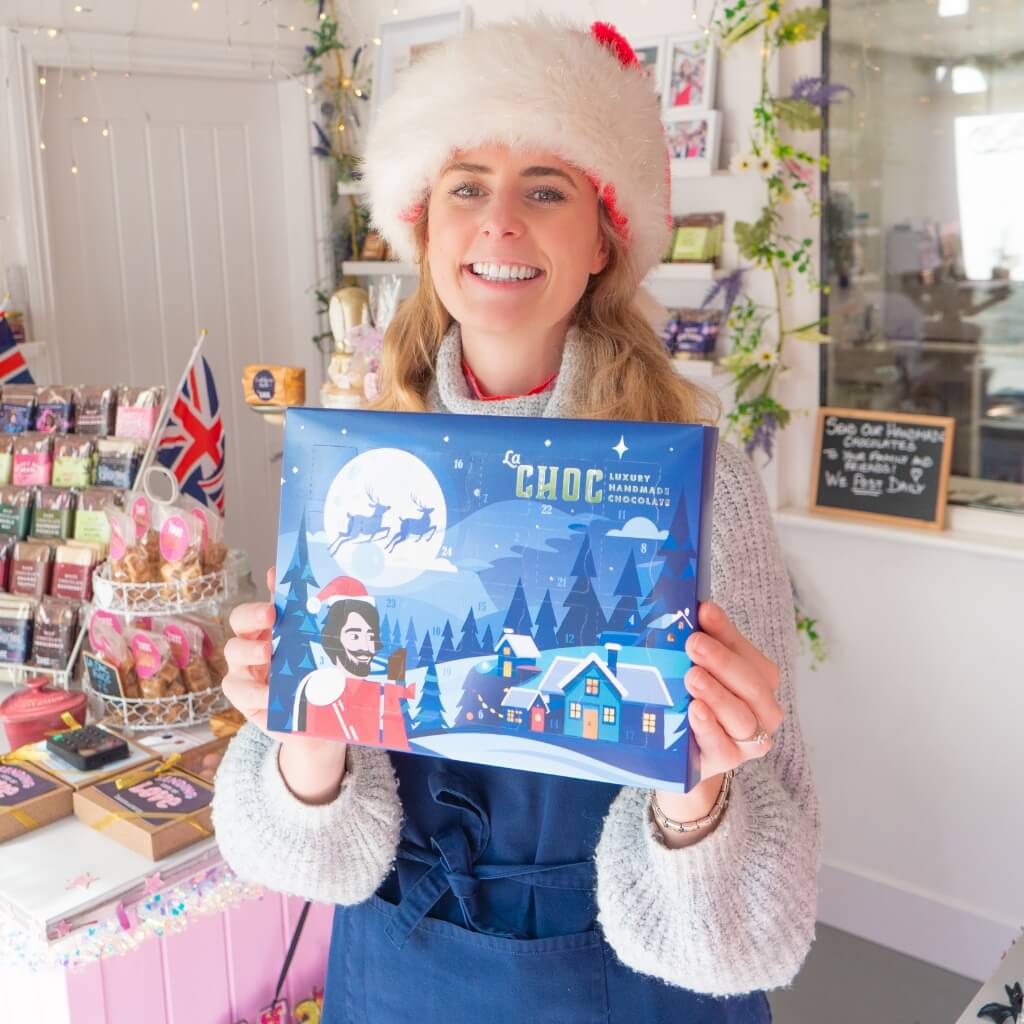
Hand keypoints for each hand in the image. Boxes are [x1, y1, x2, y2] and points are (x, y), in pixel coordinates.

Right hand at [223, 568, 344, 793]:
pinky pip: (238, 688)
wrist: (317, 730)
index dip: (266, 589)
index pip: (267, 600)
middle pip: (239, 620)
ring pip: (233, 650)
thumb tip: (329, 598)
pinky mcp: (243, 697)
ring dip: (249, 650)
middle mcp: (255, 643)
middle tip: (271, 615)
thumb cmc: (319, 684)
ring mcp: (246, 669)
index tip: (275, 579)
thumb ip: (322, 634)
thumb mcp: (324, 657)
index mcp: (274, 629)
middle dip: (252, 614)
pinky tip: (269, 694)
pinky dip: (253, 690)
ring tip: (268, 653)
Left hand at [683, 600, 783, 777]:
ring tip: (692, 676)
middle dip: (722, 662)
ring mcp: (749, 739)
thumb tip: (698, 606)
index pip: (746, 652)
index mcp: (760, 678)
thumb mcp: (702, 668)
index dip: (726, 632)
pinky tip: (695, 711)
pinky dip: (709, 727)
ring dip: (717, 694)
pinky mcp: (728, 759)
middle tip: (694, 643)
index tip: (704, 612)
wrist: (687, 753)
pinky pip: (721, 744)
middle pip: (750, 684)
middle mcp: (763, 708)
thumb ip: (705, 640)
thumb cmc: (698, 700)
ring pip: (741, 716)